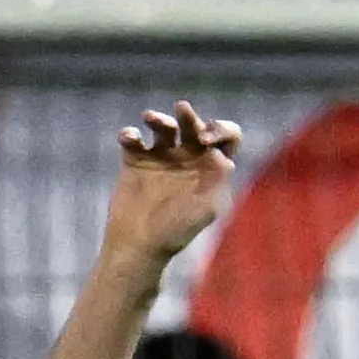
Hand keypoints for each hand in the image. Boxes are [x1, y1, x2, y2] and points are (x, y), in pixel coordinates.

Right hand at [104, 102, 243, 268]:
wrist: (140, 244)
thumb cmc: (177, 230)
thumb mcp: (207, 207)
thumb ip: (219, 180)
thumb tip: (223, 157)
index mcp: (211, 168)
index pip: (227, 137)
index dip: (220, 129)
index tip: (204, 140)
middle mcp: (189, 158)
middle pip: (195, 125)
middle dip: (191, 117)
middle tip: (184, 114)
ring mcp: (161, 157)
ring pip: (164, 125)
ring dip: (160, 118)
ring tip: (152, 119)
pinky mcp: (136, 159)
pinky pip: (133, 137)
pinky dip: (131, 134)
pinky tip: (131, 139)